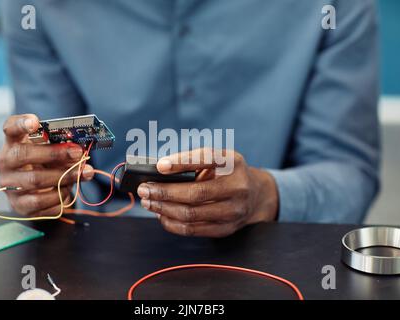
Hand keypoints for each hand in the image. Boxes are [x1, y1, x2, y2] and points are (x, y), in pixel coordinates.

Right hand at [0, 114, 93, 216]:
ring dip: (64, 177)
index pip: (10, 128)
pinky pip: (41, 202)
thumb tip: (80, 153)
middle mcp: (5, 162)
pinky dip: (60, 196)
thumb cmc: (45, 164)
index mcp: (13, 142)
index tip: (35, 122)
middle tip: (77, 153)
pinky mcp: (18, 205)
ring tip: (80, 173)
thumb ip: (63, 147)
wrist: (35, 192)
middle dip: (55, 154)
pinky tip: (67, 190)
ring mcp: (8, 185)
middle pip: (24, 155)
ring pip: (35, 180)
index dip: (21, 124)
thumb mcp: (51, 151)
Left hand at [137, 148, 278, 237]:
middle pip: (195, 193)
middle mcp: (237, 186)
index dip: (181, 162)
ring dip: (164, 209)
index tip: (159, 166)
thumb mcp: (217, 159)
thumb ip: (193, 162)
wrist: (255, 194)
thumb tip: (158, 172)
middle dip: (164, 192)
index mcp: (233, 162)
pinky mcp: (227, 228)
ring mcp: (234, 210)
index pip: (206, 158)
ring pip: (192, 214)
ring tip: (148, 202)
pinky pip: (193, 230)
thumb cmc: (227, 172)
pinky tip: (161, 215)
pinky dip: (172, 223)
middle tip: (144, 189)